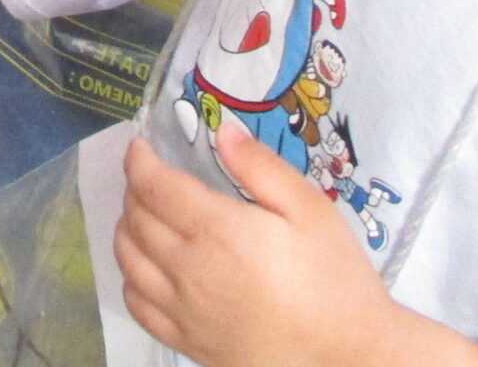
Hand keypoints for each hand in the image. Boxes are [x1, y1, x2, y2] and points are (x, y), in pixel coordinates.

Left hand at [116, 126, 453, 366]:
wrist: (350, 356)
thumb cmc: (335, 280)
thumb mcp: (311, 210)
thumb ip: (261, 167)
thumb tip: (222, 132)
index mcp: (218, 230)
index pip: (153, 185)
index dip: (139, 159)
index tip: (141, 145)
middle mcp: (188, 269)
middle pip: (136, 218)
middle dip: (136, 188)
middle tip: (151, 176)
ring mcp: (183, 310)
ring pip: (127, 259)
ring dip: (127, 228)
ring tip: (145, 214)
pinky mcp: (188, 342)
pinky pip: (137, 305)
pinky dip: (131, 277)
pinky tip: (148, 267)